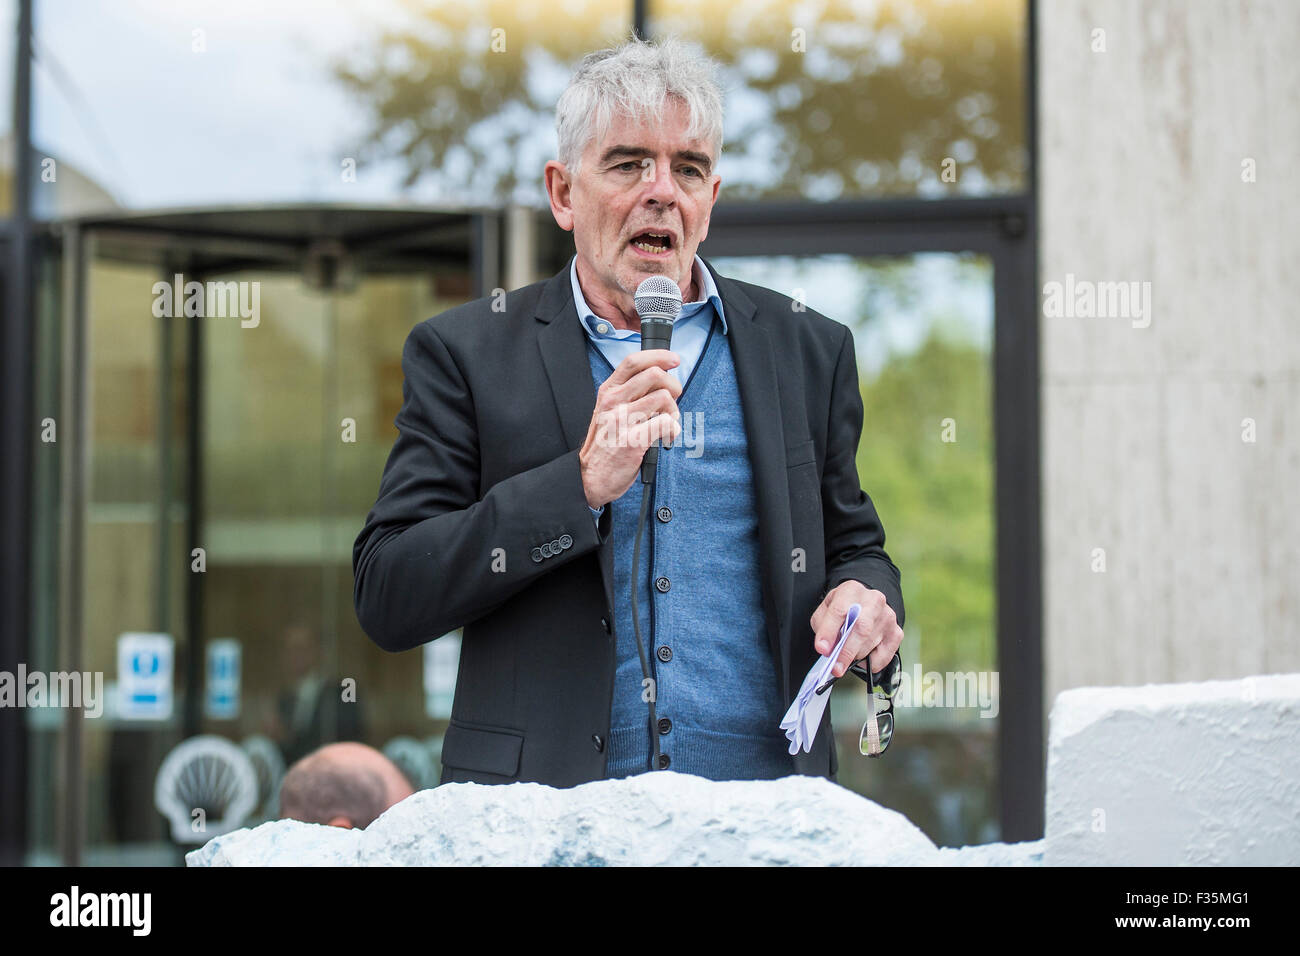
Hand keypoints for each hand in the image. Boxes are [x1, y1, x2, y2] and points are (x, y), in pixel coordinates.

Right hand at [579, 349, 682, 507]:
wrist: (589, 477)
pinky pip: (667, 423)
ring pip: (664, 398)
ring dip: (674, 411)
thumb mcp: (608, 412)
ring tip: (668, 423)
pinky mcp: (633, 440)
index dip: (658, 356)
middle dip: (674, 386)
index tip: (673, 360)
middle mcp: (613, 402)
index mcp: (608, 392)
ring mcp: (622, 420)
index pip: (633, 361)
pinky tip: (667, 437)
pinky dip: (674, 430)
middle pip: (654, 375)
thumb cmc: (604, 445)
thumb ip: (628, 394)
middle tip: (673, 401)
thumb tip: (660, 382)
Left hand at [810, 581, 902, 678]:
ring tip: (847, 654)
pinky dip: (870, 663)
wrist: (865, 602)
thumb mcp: (826, 610)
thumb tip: (827, 649)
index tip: (823, 649)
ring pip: (870, 644)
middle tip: (836, 667)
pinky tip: (863, 655)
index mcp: (851, 591)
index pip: (840, 610)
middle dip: (846, 651)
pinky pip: (883, 656)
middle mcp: (873, 601)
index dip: (829, 632)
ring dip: (855, 656)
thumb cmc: (845, 608)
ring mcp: (887, 617)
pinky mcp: (896, 632)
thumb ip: (822, 627)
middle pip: (861, 628)